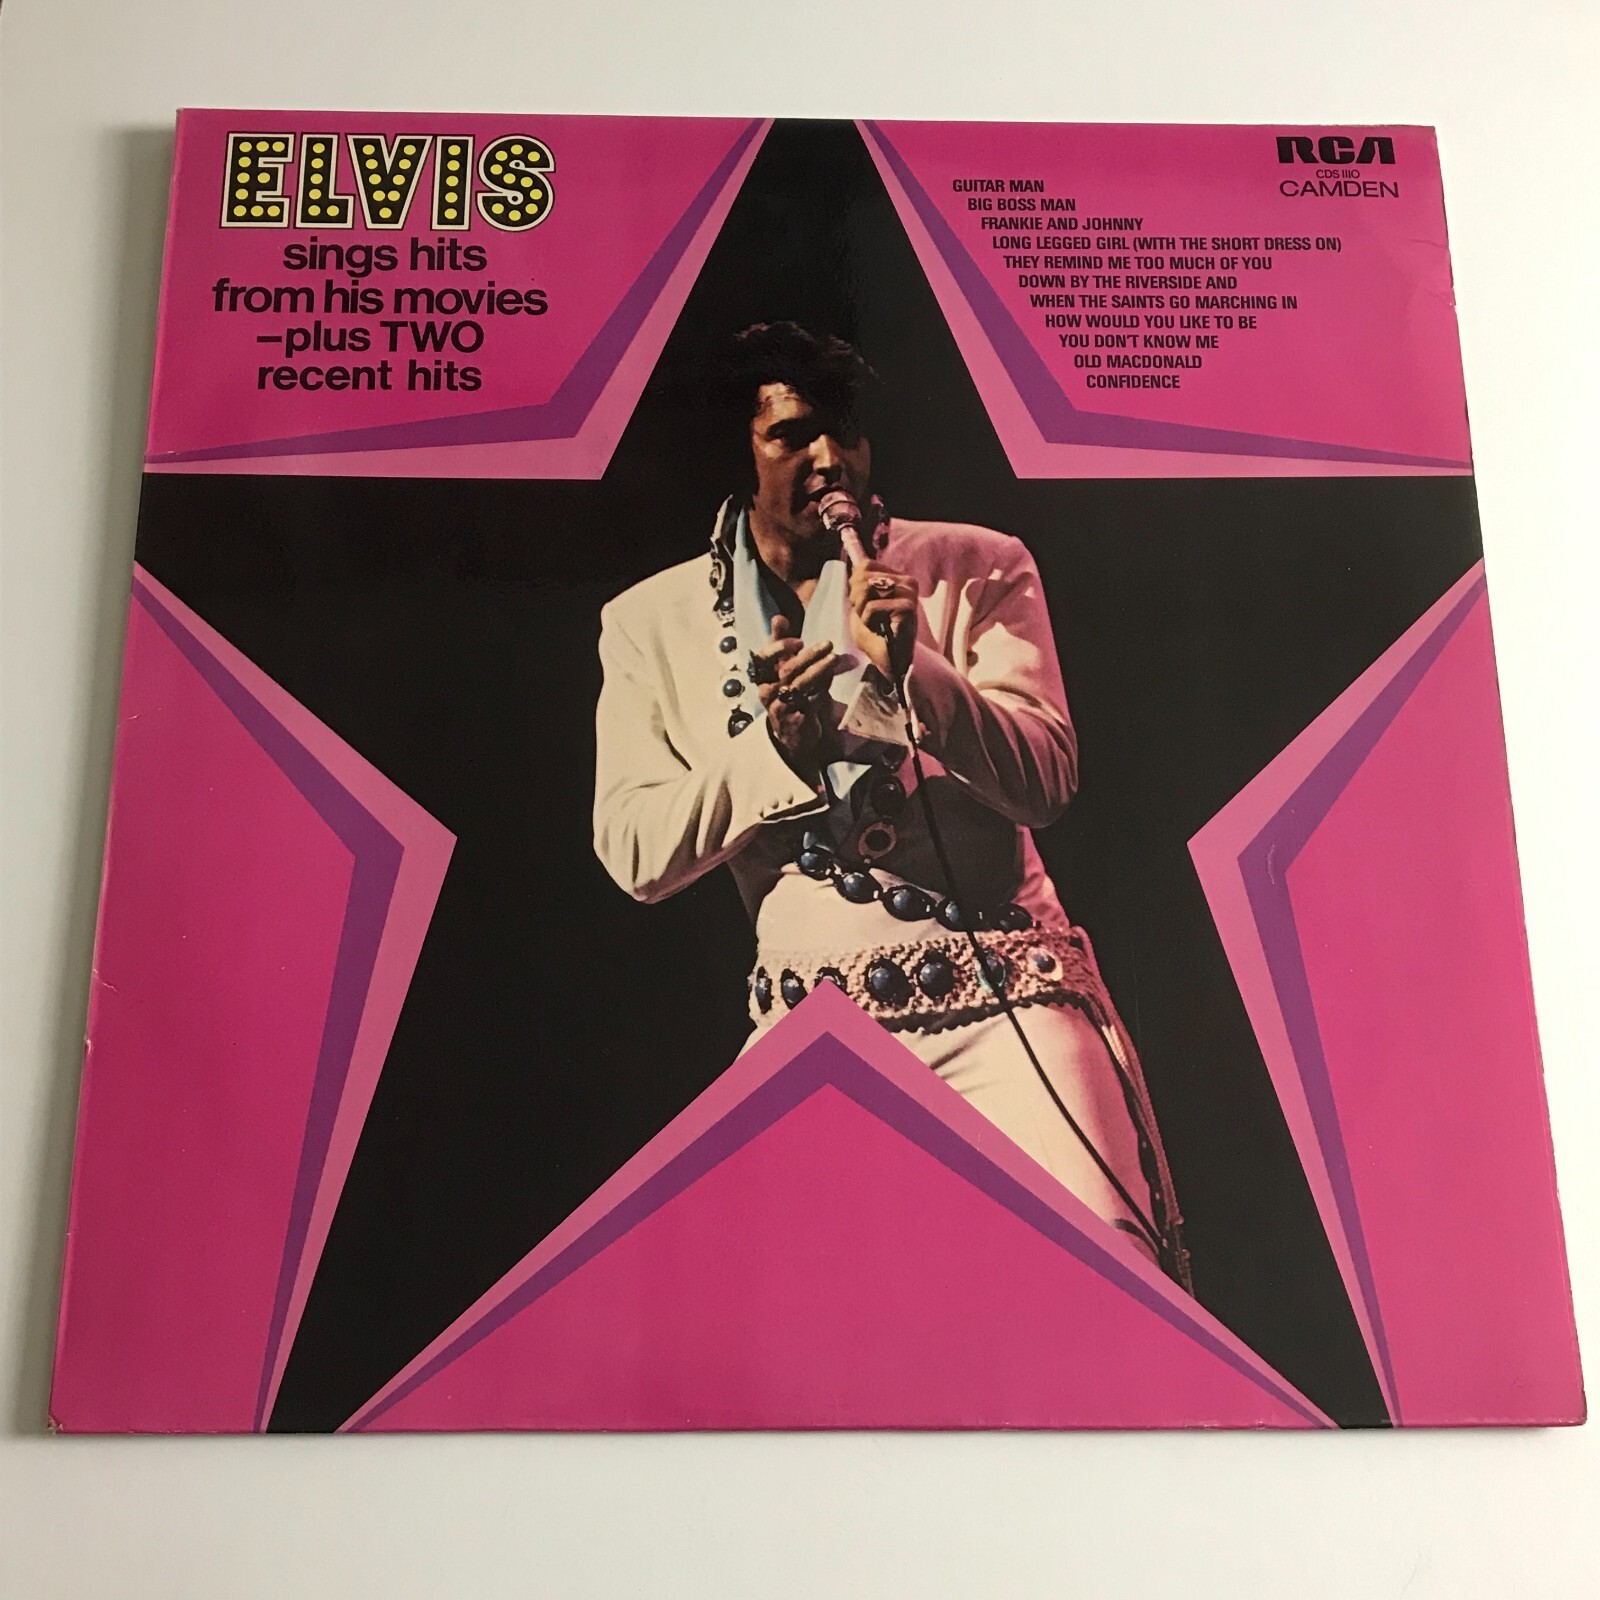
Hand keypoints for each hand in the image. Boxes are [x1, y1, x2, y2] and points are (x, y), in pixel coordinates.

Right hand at [755, 615, 838, 772]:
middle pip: (786, 670)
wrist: (791, 733)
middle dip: (808, 655)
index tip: (799, 641)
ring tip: (834, 658)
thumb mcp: (782, 668)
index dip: (779, 647)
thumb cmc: (787, 694)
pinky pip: (809, 701)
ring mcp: (779, 707)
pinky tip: (831, 678)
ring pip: (798, 686)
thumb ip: (780, 644)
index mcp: (762, 676)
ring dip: (818, 670)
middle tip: (828, 644)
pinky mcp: (793, 721)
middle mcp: (767, 691)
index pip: (762, 658)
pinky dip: (821, 688)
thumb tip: (778, 617)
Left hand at [848, 560, 918, 679]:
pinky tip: (880, 631)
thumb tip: (854, 566)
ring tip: (874, 624)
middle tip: (869, 618)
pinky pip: (872, 607)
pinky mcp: (907, 608)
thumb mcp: (861, 604)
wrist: (891, 663)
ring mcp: (909, 594)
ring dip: (862, 612)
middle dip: (857, 601)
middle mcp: (908, 582)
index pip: (865, 565)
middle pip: (862, 577)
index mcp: (898, 577)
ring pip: (866, 589)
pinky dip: (868, 622)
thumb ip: (858, 584)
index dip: (855, 586)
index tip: (863, 605)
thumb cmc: (876, 635)